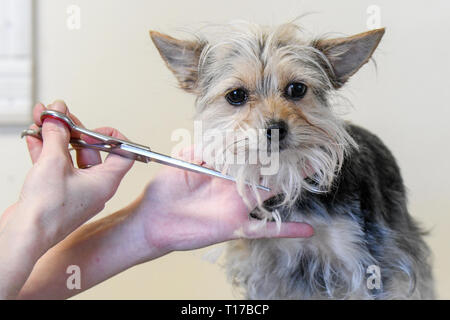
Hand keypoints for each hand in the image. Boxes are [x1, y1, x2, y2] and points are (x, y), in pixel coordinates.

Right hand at [1, 101, 133, 255]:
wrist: (24, 236)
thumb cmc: (46, 211)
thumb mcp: (54, 162)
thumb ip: (57, 135)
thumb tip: (59, 116)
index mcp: (106, 182)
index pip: (124, 155)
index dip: (113, 138)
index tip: (96, 128)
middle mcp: (95, 187)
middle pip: (92, 151)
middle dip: (73, 131)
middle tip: (60, 117)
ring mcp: (76, 191)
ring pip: (70, 157)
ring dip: (55, 139)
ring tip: (42, 122)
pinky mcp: (58, 194)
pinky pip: (57, 167)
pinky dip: (47, 152)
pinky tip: (34, 138)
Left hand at [134, 148, 313, 255]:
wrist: (153, 220)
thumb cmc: (164, 190)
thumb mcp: (180, 162)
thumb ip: (199, 148)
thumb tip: (216, 135)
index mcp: (223, 168)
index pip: (249, 151)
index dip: (264, 141)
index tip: (280, 126)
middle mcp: (235, 185)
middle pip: (266, 169)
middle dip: (286, 156)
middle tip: (308, 140)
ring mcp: (238, 206)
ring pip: (270, 193)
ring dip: (292, 183)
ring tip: (315, 171)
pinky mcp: (236, 226)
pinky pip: (265, 230)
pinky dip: (286, 230)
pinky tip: (307, 230)